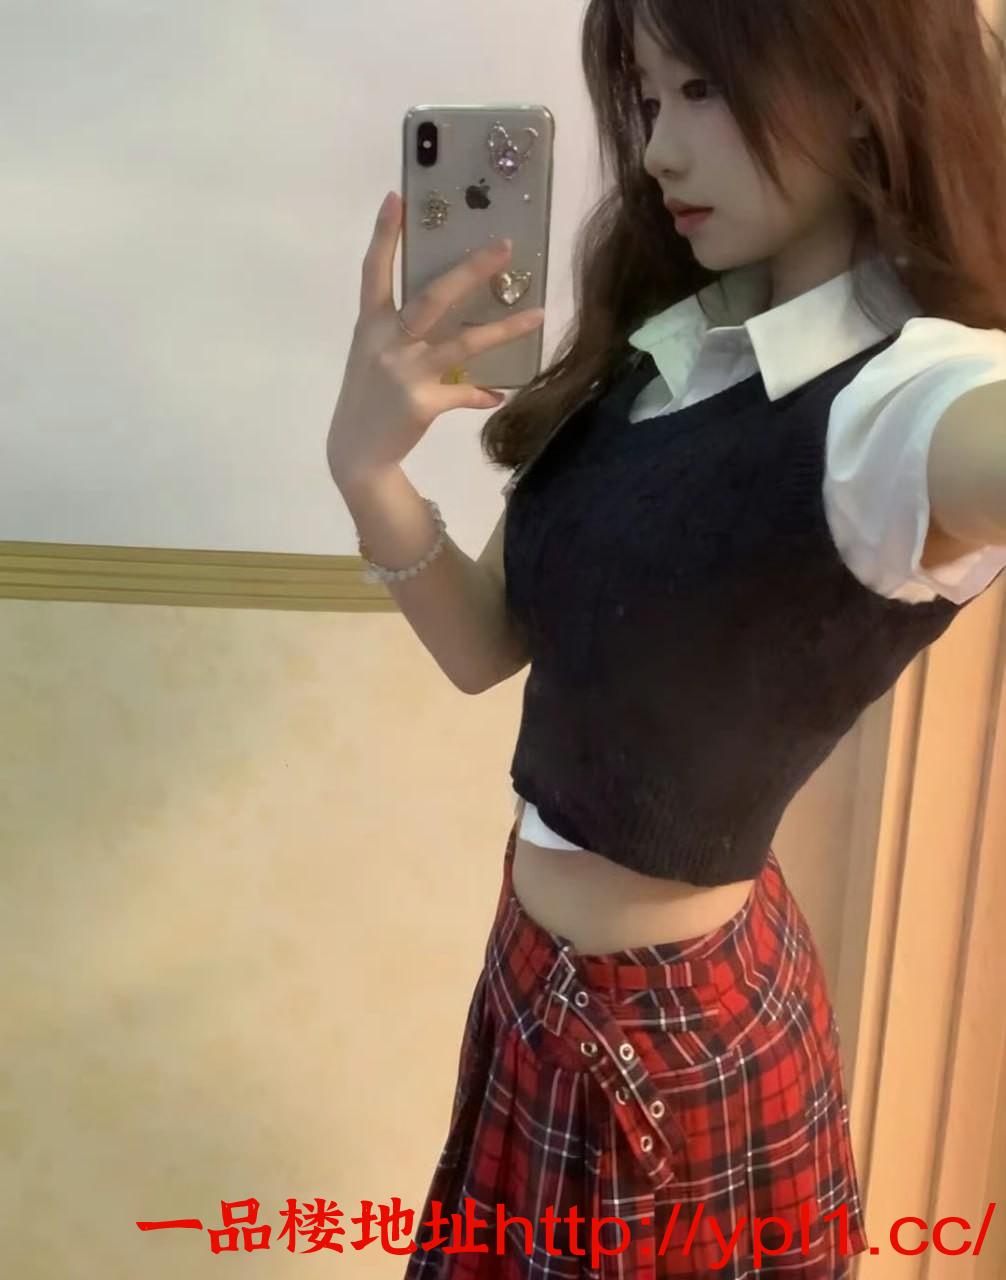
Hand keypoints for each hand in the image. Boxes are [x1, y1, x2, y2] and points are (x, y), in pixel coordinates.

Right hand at [326, 190, 544, 482]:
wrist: (356, 453)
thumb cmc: (368, 398)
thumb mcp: (373, 358)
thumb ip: (403, 335)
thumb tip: (450, 320)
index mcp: (370, 325)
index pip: (374, 271)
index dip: (385, 235)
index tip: (397, 197)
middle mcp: (387, 342)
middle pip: (433, 297)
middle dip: (470, 270)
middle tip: (504, 247)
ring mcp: (405, 372)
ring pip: (463, 342)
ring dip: (504, 329)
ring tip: (538, 316)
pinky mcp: (422, 403)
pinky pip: (464, 393)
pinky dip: (483, 394)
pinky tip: (499, 395)